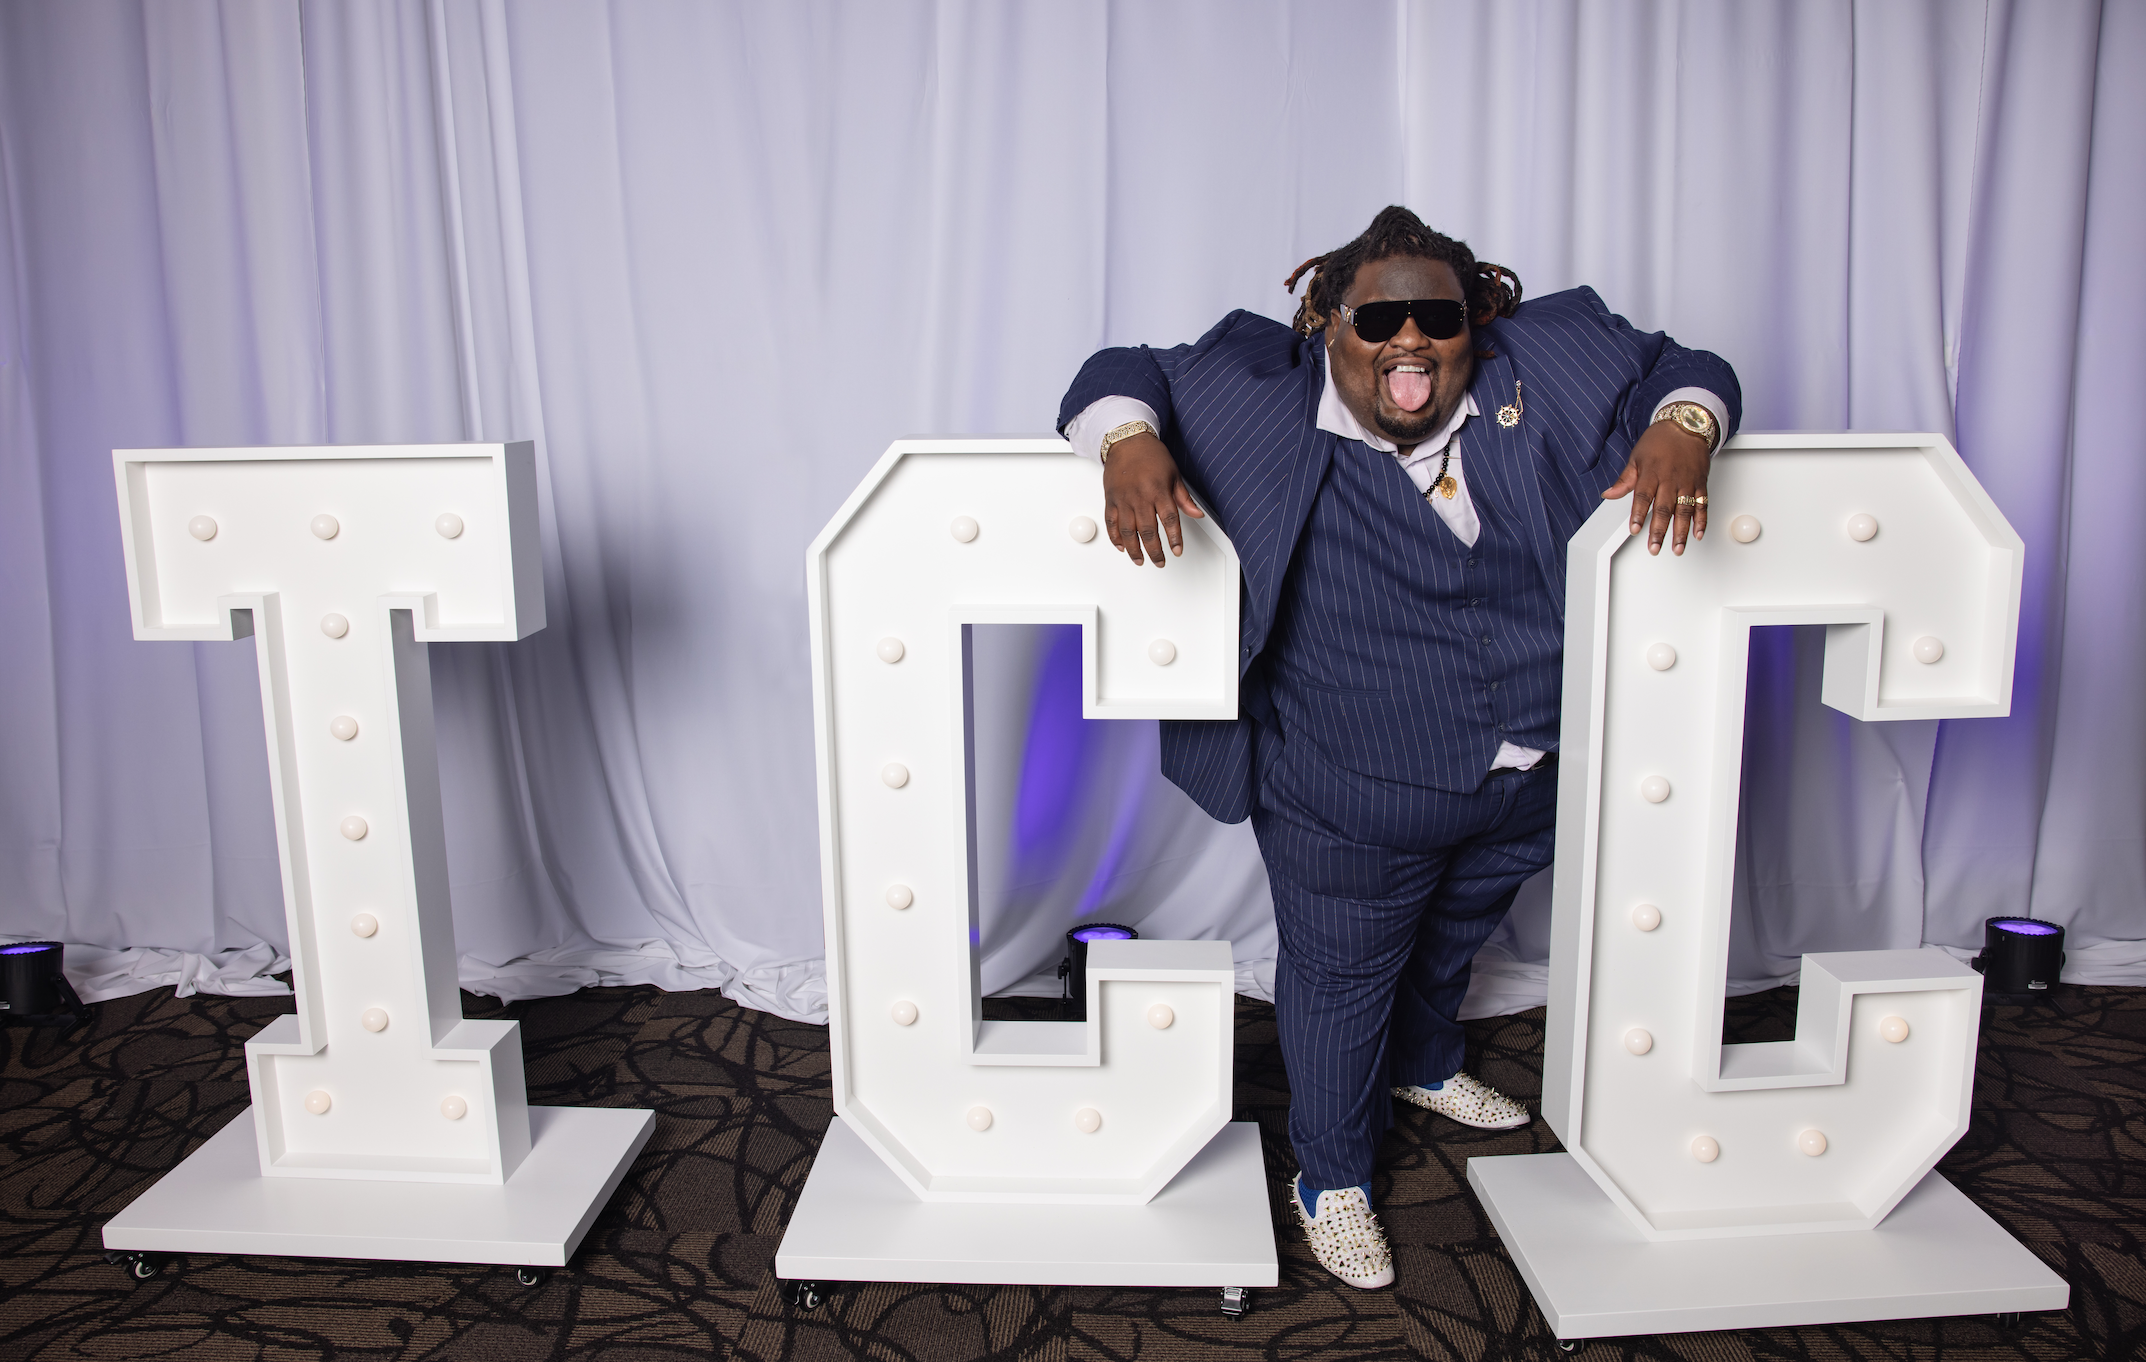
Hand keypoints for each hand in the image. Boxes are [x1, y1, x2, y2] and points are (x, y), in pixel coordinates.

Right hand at [1102, 432, 1204, 566]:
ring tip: (1140, 561)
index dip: (1174, 539)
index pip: (1169, 520)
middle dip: (1155, 551)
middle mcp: (1140, 497)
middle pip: (1148, 531)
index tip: (1177, 551)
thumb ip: (1183, 497)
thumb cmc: (1150, 455)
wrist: (1126, 441)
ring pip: (1128, 531)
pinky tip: (1122, 547)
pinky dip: (1115, 538)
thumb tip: (1197, 513)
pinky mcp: (1111, 500)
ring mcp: (1123, 499)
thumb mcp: (1173, 474)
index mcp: (1158, 490)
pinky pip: (1111, 523)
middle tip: (1160, 561)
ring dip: (1134, 550)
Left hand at [1601, 420, 1711, 554]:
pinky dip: (1702, 520)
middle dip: (1659, 530)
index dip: (1638, 514)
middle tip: (1654, 547)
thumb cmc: (1660, 440)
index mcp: (1651, 472)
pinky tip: (1698, 534)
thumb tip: (1608, 494)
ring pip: (1685, 510)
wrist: (1687, 425)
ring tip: (1677, 548)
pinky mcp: (1700, 483)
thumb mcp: (1637, 456)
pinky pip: (1703, 504)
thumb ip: (1625, 480)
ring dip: (1681, 531)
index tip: (1635, 530)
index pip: (1643, 496)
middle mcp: (1670, 478)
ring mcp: (1687, 481)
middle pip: (1664, 508)